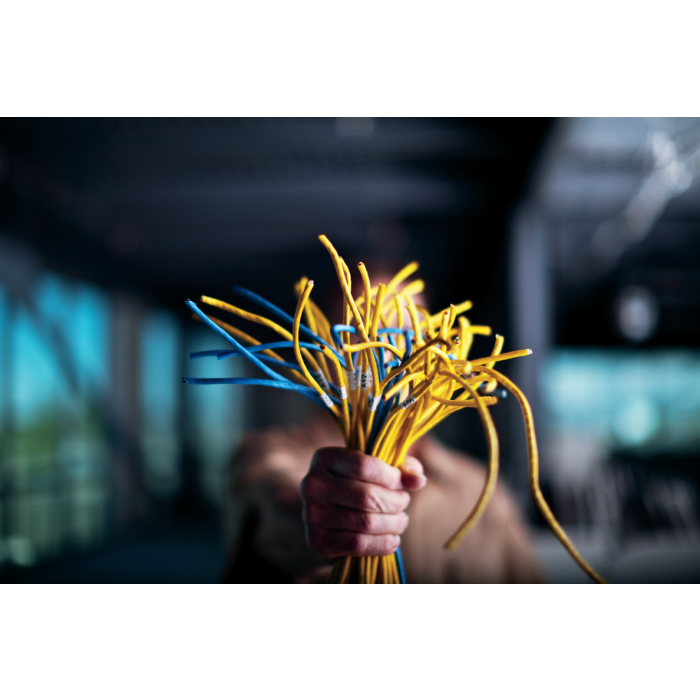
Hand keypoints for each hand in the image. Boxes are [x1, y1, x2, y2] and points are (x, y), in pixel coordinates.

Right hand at [300, 447, 426, 558]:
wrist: (333, 511)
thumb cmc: (360, 482)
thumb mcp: (378, 467)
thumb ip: (402, 467)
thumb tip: (418, 480)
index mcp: (324, 458)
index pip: (364, 465)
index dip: (391, 477)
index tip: (400, 483)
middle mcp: (312, 484)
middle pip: (367, 497)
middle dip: (395, 503)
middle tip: (404, 504)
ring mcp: (311, 514)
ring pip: (365, 522)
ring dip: (393, 524)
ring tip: (401, 521)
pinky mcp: (317, 540)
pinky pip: (357, 544)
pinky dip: (382, 544)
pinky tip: (393, 539)